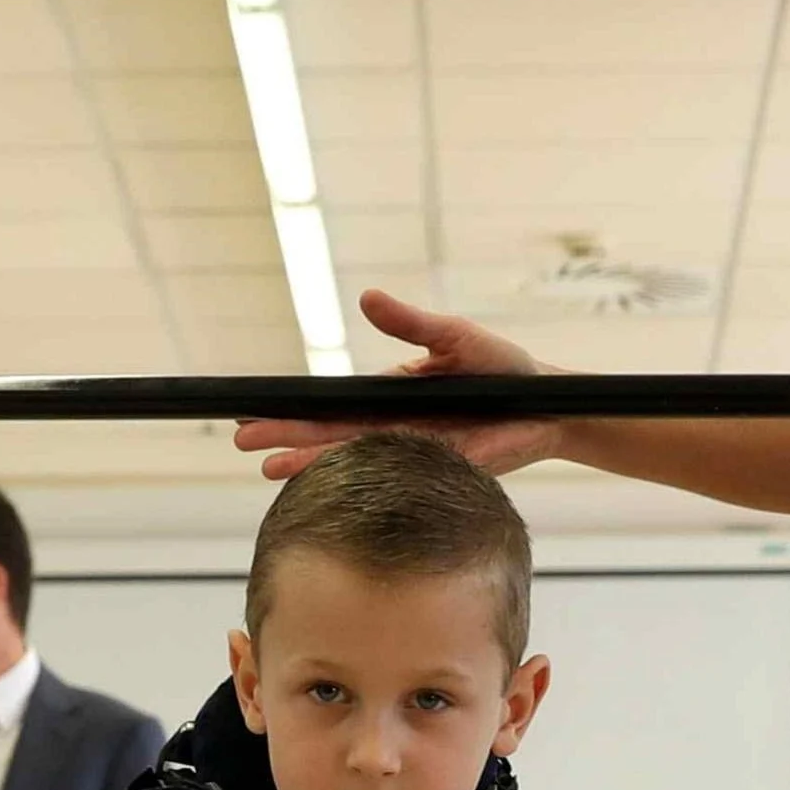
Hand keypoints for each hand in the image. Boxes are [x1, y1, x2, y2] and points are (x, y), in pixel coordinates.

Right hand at [232, 291, 563, 479]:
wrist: (548, 404)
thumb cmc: (501, 368)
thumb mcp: (452, 336)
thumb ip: (411, 324)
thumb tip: (366, 297)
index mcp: (388, 398)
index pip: (331, 406)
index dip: (294, 409)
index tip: (254, 410)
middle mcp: (392, 430)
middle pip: (330, 435)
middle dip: (286, 437)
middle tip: (242, 439)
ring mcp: (413, 455)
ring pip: (353, 463)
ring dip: (312, 466)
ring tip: (270, 470)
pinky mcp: (439, 473)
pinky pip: (395, 482)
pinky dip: (364, 486)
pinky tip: (331, 491)